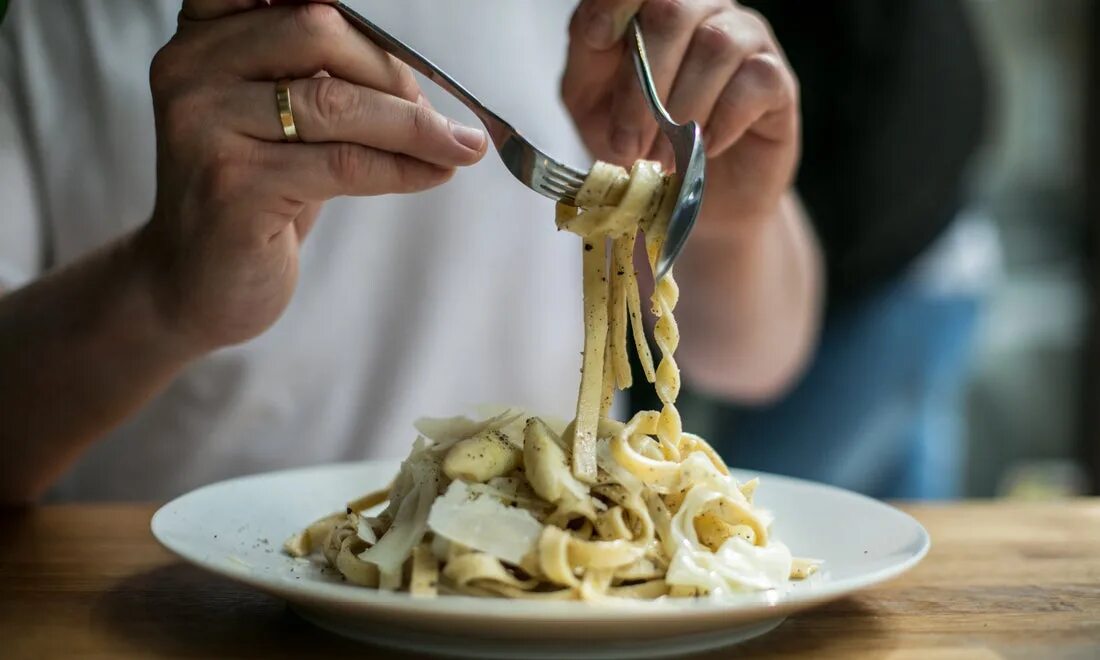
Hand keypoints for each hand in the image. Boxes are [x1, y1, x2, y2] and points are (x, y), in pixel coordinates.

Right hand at [142, 0, 486, 349]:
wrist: (194, 285)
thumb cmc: (248, 196)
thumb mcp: (273, 119)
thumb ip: (315, 74)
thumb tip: (412, 60)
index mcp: (200, 37)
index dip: (349, 9)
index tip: (401, 44)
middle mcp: (191, 70)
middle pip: (317, 31)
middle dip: (391, 70)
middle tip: (431, 113)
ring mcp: (205, 128)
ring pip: (336, 103)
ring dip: (413, 126)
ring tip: (458, 146)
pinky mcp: (233, 188)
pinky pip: (343, 164)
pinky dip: (402, 168)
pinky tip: (434, 173)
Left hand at [562, 0, 798, 232]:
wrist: (691, 197)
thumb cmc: (638, 140)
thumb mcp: (593, 102)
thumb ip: (589, 57)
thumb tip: (599, 27)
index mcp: (653, 8)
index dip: (617, 2)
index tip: (598, 39)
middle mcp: (703, 10)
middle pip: (673, 11)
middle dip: (641, 85)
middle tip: (627, 144)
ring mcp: (746, 39)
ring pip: (715, 46)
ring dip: (680, 112)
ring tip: (663, 158)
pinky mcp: (778, 80)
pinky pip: (755, 82)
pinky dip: (720, 122)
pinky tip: (703, 149)